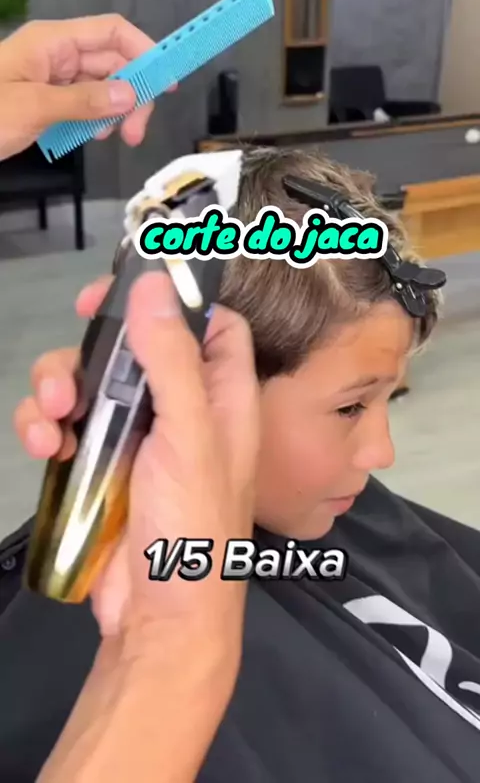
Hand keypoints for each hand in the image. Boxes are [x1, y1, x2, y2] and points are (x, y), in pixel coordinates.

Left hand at [0, 15, 175, 160]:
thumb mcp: (34, 108)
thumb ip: (85, 101)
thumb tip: (130, 94)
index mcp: (53, 43)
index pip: (112, 33)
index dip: (144, 51)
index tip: (165, 81)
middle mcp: (57, 55)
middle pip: (113, 64)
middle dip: (132, 95)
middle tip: (135, 133)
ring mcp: (53, 79)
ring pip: (102, 88)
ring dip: (116, 112)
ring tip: (115, 138)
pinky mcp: (49, 102)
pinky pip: (85, 105)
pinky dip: (96, 120)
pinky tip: (93, 136)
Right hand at [14, 271, 258, 657]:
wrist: (160, 617)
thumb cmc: (193, 524)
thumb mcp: (190, 436)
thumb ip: (172, 360)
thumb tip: (154, 284)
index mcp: (221, 397)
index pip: (215, 326)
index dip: (180, 299)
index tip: (137, 286)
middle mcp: (181, 409)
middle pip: (138, 345)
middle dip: (101, 338)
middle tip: (75, 325)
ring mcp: (135, 438)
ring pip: (92, 382)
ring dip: (62, 384)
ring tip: (52, 414)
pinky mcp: (98, 465)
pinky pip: (67, 425)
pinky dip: (47, 426)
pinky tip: (43, 446)